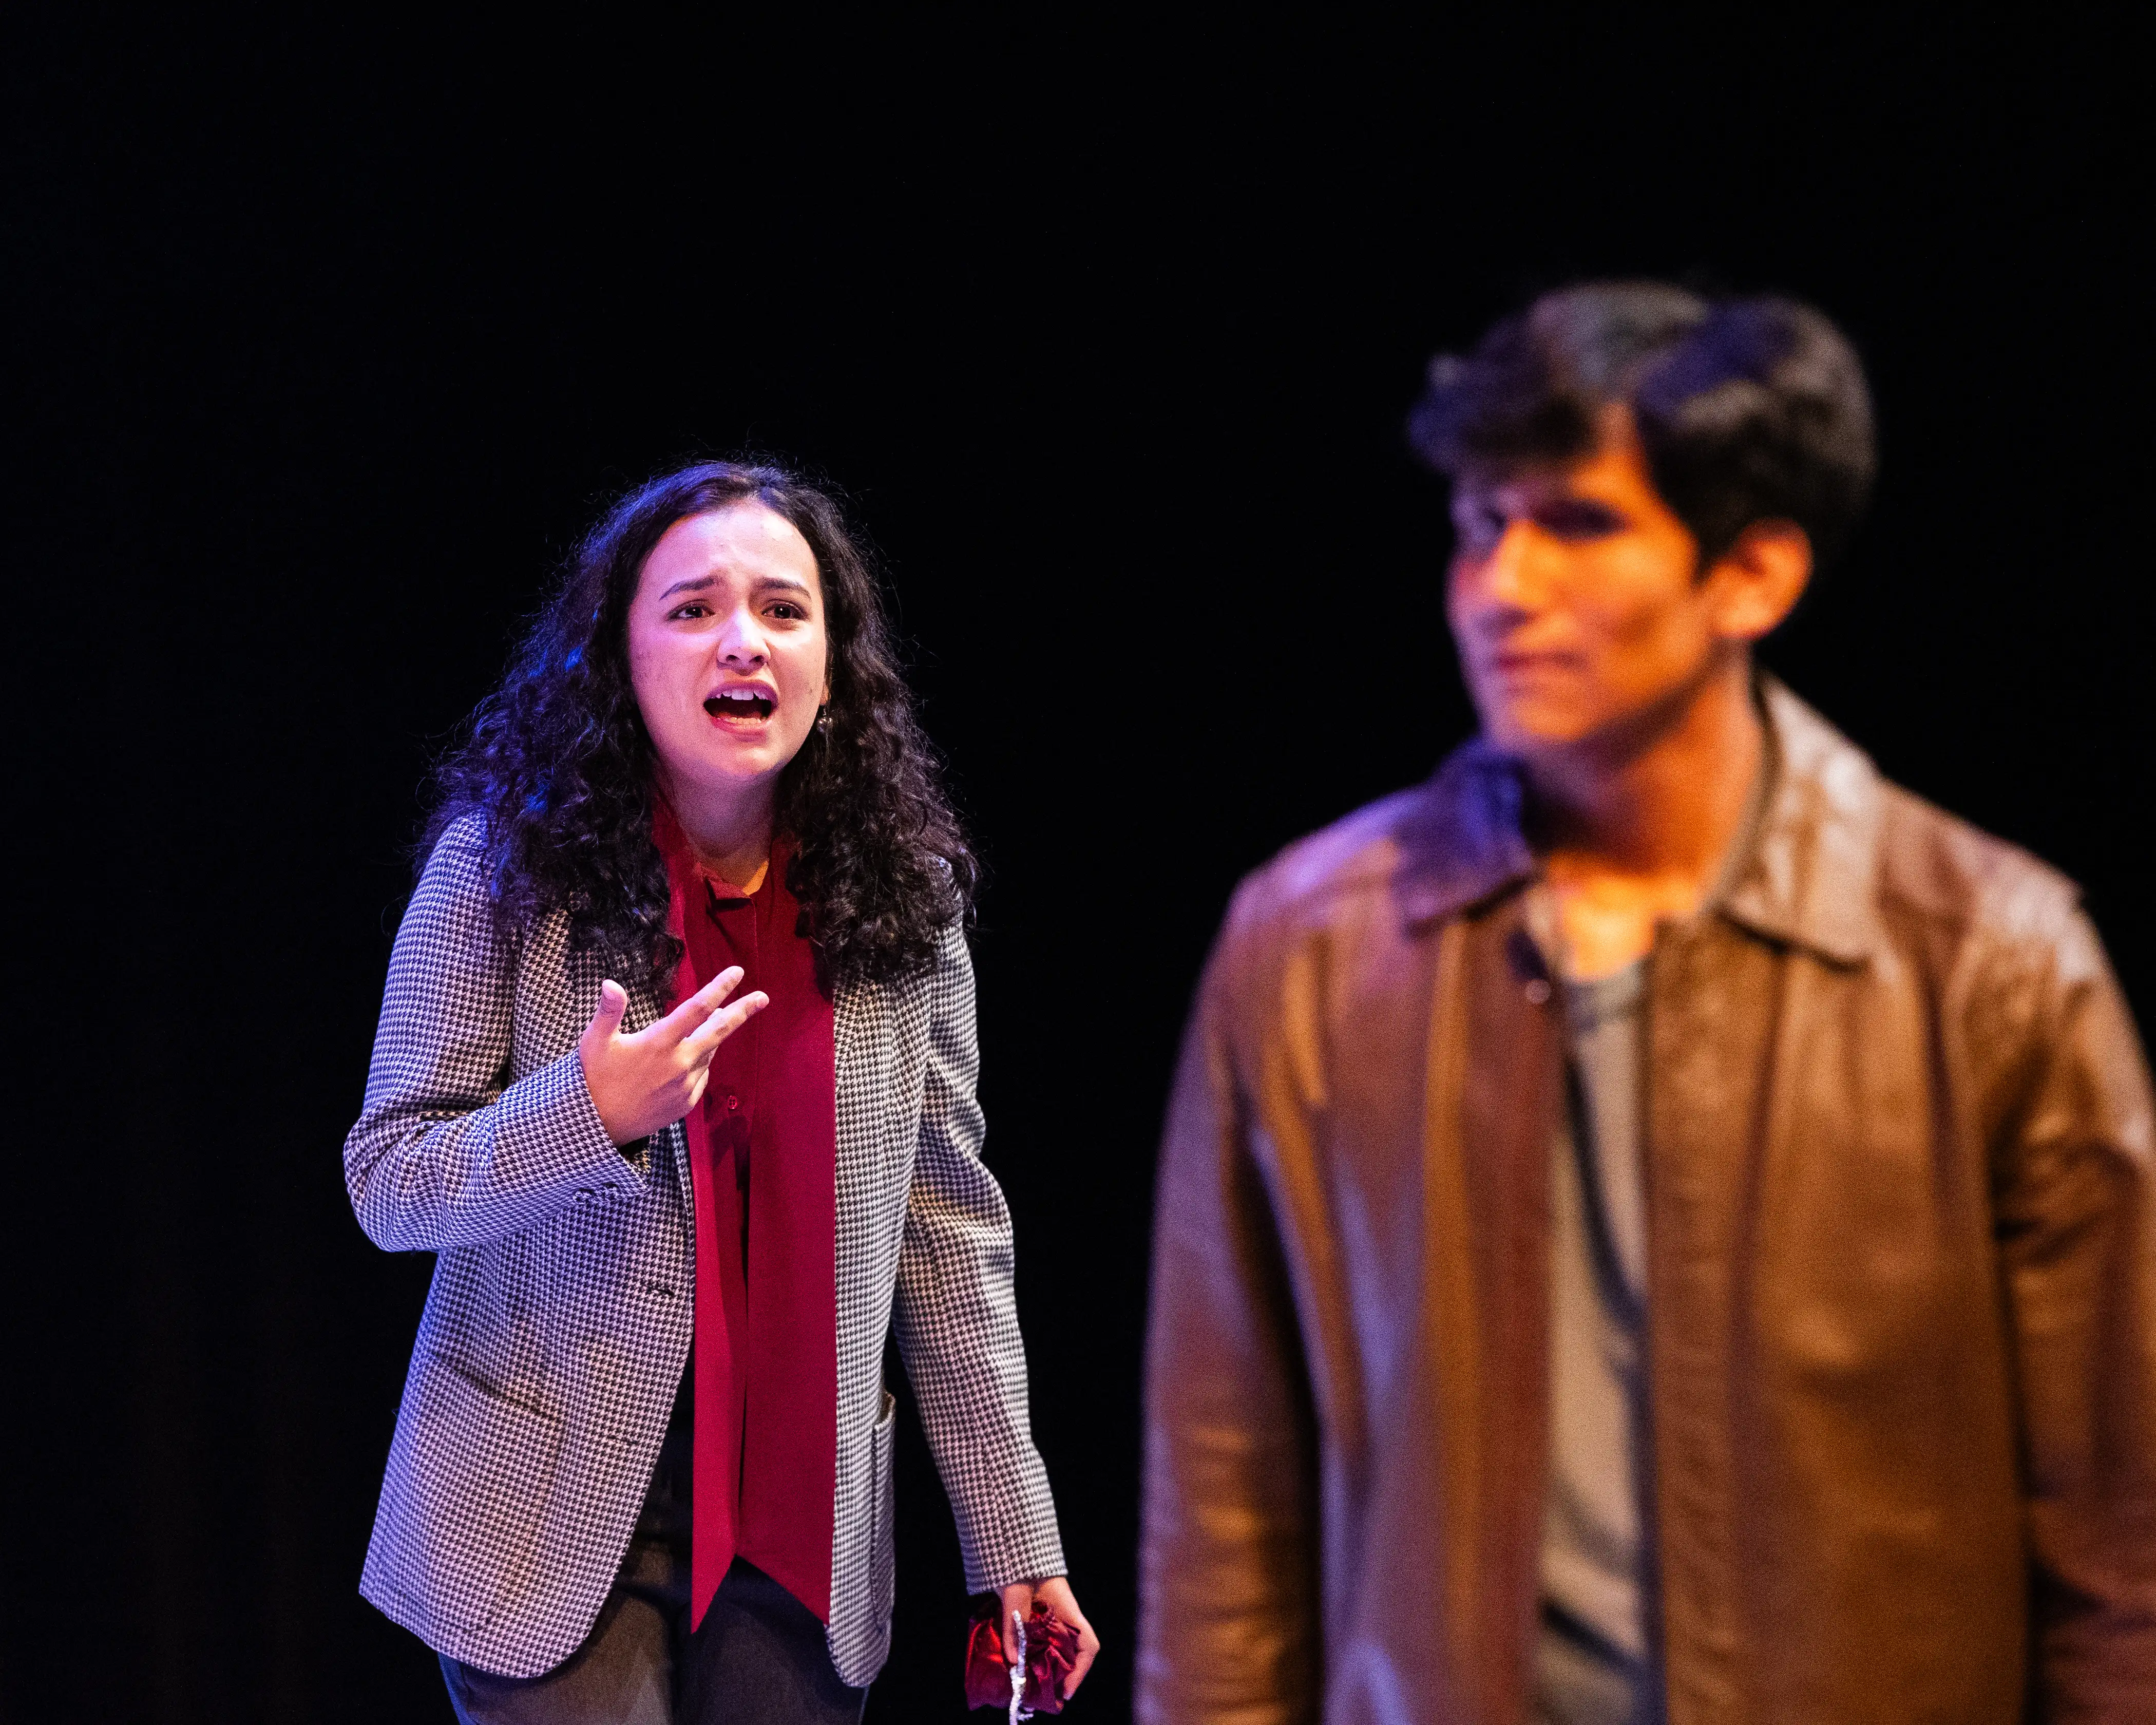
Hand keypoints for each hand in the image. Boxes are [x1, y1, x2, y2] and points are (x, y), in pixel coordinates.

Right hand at [578, 968, 767, 1144]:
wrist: (597, 1126)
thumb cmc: (594, 1078)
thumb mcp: (595, 1041)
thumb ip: (609, 1011)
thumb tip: (611, 983)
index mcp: (659, 1043)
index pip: (697, 1009)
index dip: (719, 988)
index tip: (737, 972)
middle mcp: (679, 1063)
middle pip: (719, 1031)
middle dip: (742, 1011)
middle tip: (762, 997)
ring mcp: (685, 1085)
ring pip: (708, 1052)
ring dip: (713, 1035)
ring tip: (712, 1019)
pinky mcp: (686, 1103)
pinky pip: (701, 1075)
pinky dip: (699, 1061)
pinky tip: (687, 1057)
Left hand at [997, 1574, 1098, 1702]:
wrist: (1009, 1543)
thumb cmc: (1018, 1564)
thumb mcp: (1014, 1595)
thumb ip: (1012, 1626)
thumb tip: (1014, 1661)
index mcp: (1067, 1610)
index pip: (1087, 1644)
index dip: (1081, 1671)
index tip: (1065, 1690)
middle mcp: (1064, 1616)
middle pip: (1074, 1653)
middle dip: (1065, 1677)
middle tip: (1049, 1698)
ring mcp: (1051, 1616)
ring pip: (1058, 1649)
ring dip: (1049, 1669)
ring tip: (1034, 1688)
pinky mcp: (1037, 1615)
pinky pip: (1042, 1641)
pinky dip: (1036, 1656)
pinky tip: (1022, 1665)